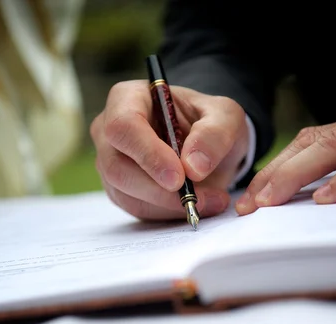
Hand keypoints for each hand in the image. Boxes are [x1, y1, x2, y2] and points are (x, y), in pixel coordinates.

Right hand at [90, 80, 248, 220]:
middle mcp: (109, 131)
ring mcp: (110, 163)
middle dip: (159, 189)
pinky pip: (138, 209)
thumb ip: (214, 134)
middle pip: (117, 167)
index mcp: (128, 98)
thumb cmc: (209, 121)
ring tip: (211, 200)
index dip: (148, 154)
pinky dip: (169, 213)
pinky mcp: (120, 191)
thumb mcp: (225, 116)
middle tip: (201, 197)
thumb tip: (193, 167)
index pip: (123, 126)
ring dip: (169, 205)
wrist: (207, 145)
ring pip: (126, 194)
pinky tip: (197, 204)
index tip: (179, 177)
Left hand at [236, 46, 335, 214]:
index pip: (307, 147)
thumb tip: (332, 199)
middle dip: (272, 176)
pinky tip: (327, 198)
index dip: (275, 171)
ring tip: (267, 203)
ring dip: (294, 175)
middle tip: (244, 208)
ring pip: (333, 148)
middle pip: (309, 147)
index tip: (250, 199)